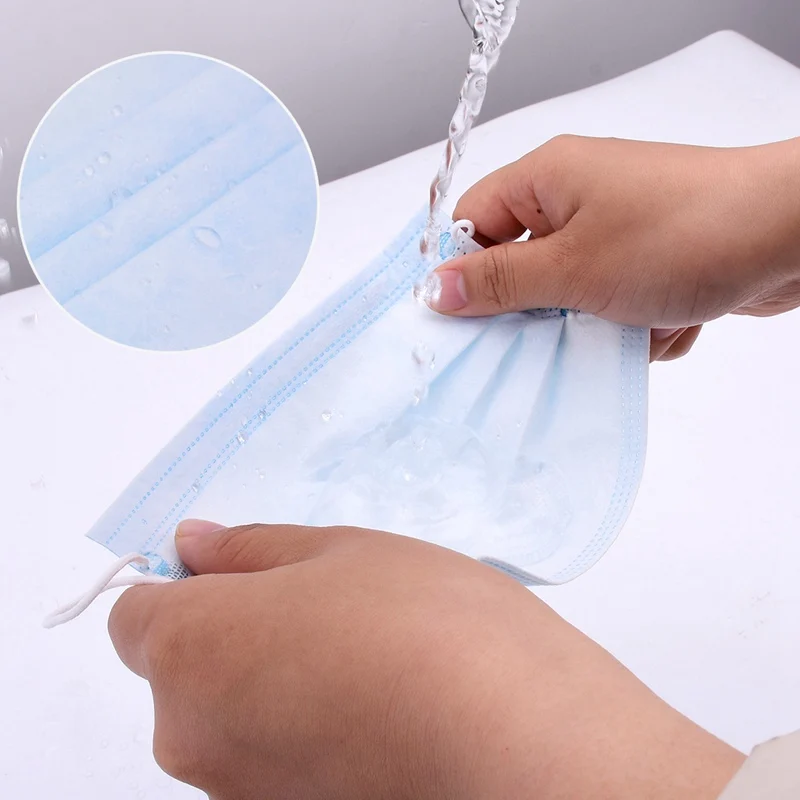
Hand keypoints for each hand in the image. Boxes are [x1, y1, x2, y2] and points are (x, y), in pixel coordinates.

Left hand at [109, 521, 742, 798]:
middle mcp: (187, 735)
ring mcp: (234, 793)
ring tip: (364, 660)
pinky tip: (375, 712)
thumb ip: (251, 548)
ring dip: (271, 683)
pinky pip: (268, 759)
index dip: (185, 583)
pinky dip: (300, 732)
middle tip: (325, 607)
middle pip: (183, 668)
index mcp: (187, 647)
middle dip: (234, 632)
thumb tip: (191, 544)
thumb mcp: (338, 552)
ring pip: (229, 715)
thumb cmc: (424, 626)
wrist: (513, 745)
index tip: (242, 571)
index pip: (136, 610)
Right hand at [427, 135, 799, 360]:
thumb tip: (435, 290)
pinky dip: (631, 325)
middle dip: (539, 310)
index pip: (472, 224)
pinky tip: (662, 322)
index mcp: (547, 179)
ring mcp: (617, 229)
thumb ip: (499, 283)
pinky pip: (611, 304)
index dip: (461, 273)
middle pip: (520, 266)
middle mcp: (577, 197)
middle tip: (552, 331)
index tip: (460, 322)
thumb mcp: (573, 269)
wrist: (792, 234)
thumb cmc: (682, 235)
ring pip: (568, 296)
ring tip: (626, 324)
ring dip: (592, 324)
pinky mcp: (648, 259)